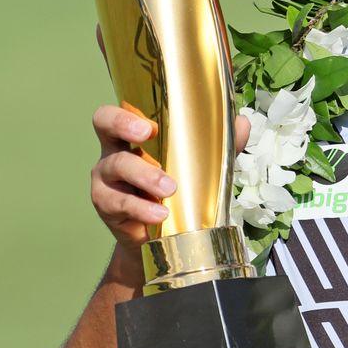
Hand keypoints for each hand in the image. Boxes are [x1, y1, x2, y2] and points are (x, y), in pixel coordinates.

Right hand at [89, 105, 251, 246]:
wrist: (163, 236)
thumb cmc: (179, 188)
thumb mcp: (199, 166)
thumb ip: (220, 145)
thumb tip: (243, 123)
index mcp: (132, 134)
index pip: (116, 112)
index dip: (125, 112)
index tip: (149, 124)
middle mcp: (114, 151)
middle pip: (104, 124)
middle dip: (123, 124)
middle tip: (148, 133)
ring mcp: (106, 179)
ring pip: (116, 167)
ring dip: (144, 175)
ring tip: (169, 189)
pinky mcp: (108, 207)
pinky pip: (120, 204)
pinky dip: (142, 209)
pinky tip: (160, 214)